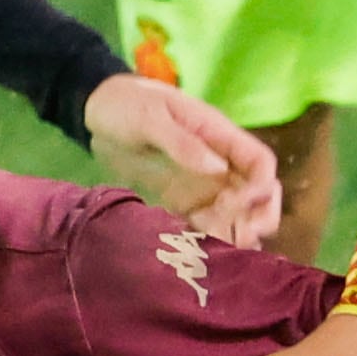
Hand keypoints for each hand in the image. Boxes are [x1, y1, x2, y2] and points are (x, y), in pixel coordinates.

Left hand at [86, 78, 278, 246]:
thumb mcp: (150, 117)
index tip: (235, 205)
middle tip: (236, 238)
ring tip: (212, 249)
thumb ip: (182, 142)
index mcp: (219, 135)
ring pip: (238, 215)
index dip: (260, 188)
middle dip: (258, 219)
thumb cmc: (126, 105)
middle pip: (260, 196)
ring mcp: (203, 185)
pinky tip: (192, 249)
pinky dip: (208, 240)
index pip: (261, 164)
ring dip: (235, 234)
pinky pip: (207, 225)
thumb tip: (218, 169)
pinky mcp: (183, 202)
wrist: (95, 112)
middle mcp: (220, 163)